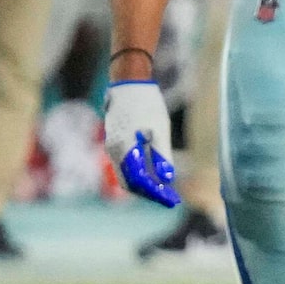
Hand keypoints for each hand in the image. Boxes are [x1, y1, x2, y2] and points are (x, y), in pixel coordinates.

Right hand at [104, 76, 179, 208]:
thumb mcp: (160, 130)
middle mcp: (114, 152)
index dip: (156, 193)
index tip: (172, 201)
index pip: (139, 182)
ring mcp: (112, 147)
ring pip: (126, 176)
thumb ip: (162, 155)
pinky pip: (125, 167)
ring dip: (144, 186)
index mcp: (125, 149)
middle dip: (150, 193)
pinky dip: (139, 175)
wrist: (128, 83)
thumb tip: (167, 178)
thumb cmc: (147, 104)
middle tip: (170, 198)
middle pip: (130, 184)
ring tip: (165, 190)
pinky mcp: (115, 143)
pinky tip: (155, 174)